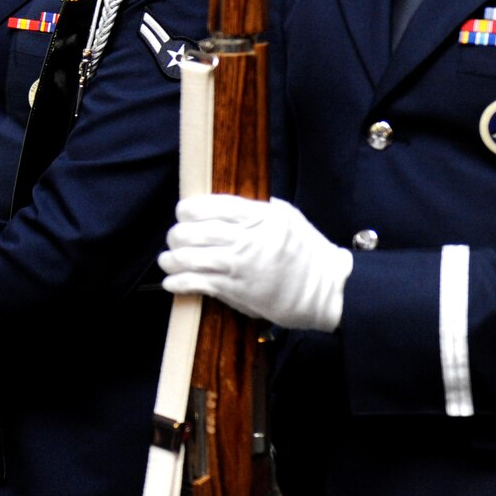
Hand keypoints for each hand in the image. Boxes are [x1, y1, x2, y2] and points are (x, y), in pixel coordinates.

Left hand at [159, 195, 349, 332]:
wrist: (329, 289)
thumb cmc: (309, 252)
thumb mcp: (288, 218)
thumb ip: (259, 209)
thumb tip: (227, 205)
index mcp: (259, 216)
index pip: (211, 206)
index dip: (188, 210)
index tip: (182, 214)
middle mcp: (247, 238)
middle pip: (194, 230)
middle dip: (176, 235)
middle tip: (174, 239)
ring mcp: (241, 265)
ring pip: (191, 257)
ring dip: (171, 260)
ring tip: (167, 261)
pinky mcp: (239, 290)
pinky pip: (198, 283)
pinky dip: (178, 282)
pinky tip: (171, 282)